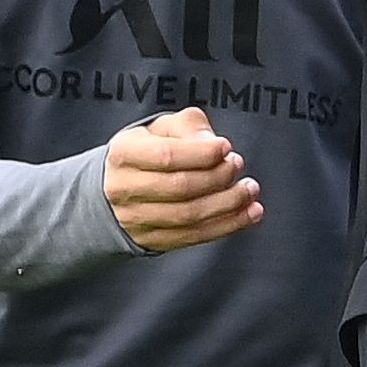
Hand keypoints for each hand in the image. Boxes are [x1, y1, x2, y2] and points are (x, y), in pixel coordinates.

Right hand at [103, 106, 264, 252]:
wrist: (118, 185)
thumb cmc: (148, 149)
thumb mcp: (163, 126)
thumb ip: (189, 126)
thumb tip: (210, 143)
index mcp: (125, 153)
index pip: (166, 156)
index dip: (201, 153)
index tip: (225, 147)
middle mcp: (125, 188)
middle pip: (179, 187)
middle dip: (218, 177)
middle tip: (237, 165)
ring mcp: (136, 219)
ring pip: (188, 216)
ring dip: (228, 203)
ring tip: (249, 189)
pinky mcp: (152, 240)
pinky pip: (194, 236)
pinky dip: (227, 225)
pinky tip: (249, 213)